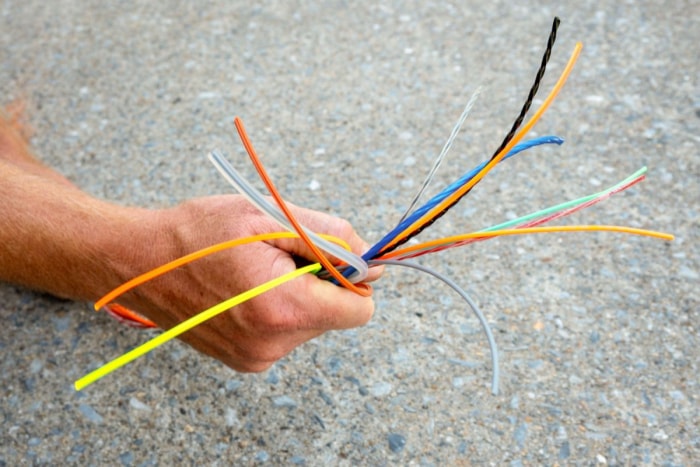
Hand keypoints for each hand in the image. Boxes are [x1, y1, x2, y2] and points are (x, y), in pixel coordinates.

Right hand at [112, 195, 380, 371]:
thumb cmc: (198, 232)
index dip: (354, 278)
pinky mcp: (244, 360)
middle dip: (318, 282)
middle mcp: (272, 343)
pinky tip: (244, 289)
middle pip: (335, 314)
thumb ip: (329, 237)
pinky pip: (285, 333)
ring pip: (310, 323)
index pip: (361, 310)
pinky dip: (277, 309)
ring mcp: (256, 357)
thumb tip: (372, 259)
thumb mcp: (269, 216)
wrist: (138, 263)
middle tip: (276, 256)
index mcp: (283, 308)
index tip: (330, 256)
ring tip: (254, 271)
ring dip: (296, 295)